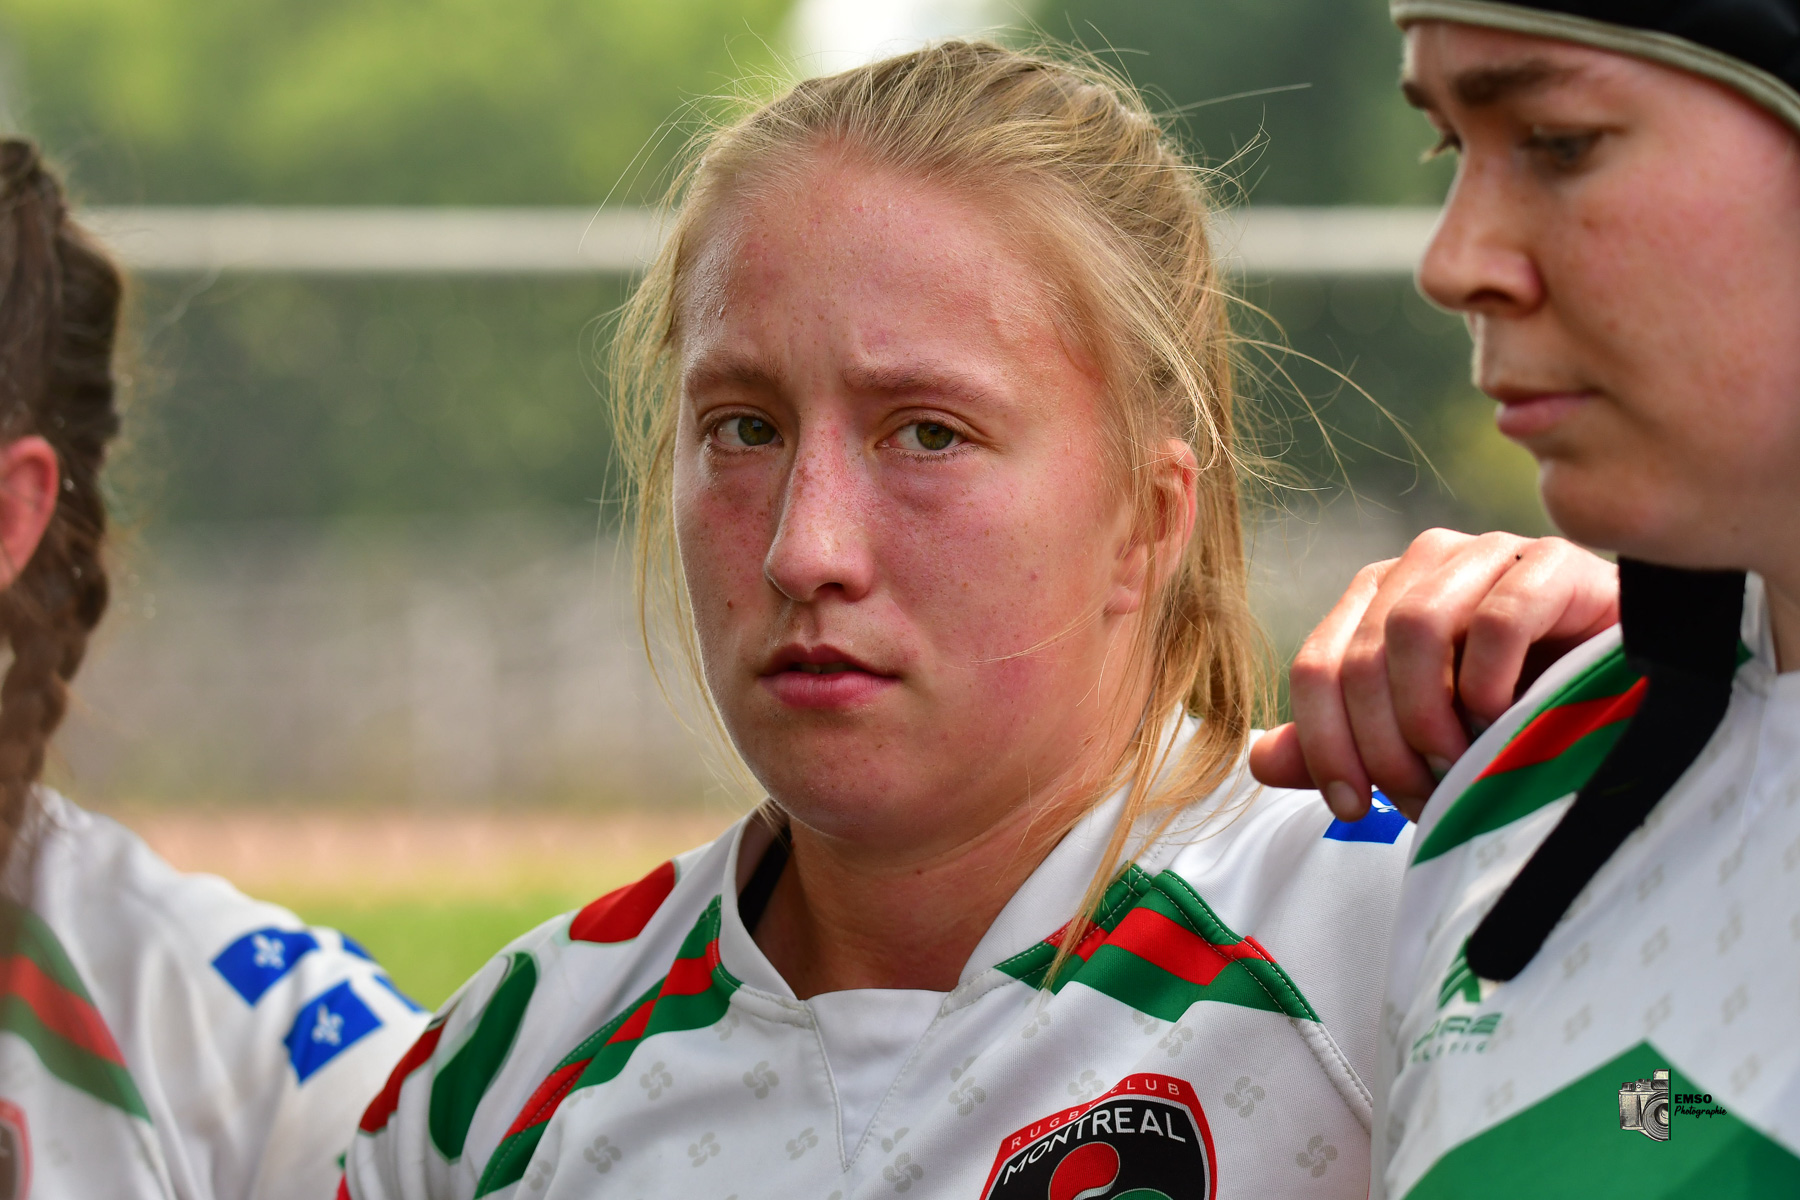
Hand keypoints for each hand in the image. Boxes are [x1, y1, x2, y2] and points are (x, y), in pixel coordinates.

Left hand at [1248, 529, 1618, 821]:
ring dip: (1431, 716)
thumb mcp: (1420, 740)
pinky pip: (1498, 616)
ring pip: (1415, 629)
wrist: (1627, 694)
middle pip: (1360, 657)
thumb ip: (1340, 746)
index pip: (1316, 666)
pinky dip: (1490, 682)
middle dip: (1384, 745)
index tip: (1351, 809)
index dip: (1324, 744)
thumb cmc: (1514, 718)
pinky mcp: (1554, 563)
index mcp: (1377, 597)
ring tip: (1463, 762)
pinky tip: (1507, 719)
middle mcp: (1423, 565)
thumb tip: (1258, 760)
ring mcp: (1488, 554)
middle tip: (1423, 797)